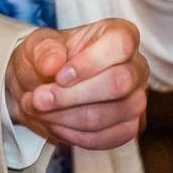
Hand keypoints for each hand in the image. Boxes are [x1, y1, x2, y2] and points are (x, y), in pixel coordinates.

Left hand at [6, 18, 148, 151]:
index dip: (89, 63)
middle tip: (39, 98)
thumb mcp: (36, 45)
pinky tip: (54, 123)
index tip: (58, 76)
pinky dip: (73, 135)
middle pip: (118, 84)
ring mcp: (136, 99)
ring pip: (108, 115)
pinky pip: (106, 138)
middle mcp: (136, 66)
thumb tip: (53, 63)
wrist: (41, 89)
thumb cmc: (46, 60)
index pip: (120, 45)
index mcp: (120, 35)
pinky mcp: (128, 127)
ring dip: (65, 117)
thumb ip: (43, 50)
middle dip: (71, 96)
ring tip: (39, 109)